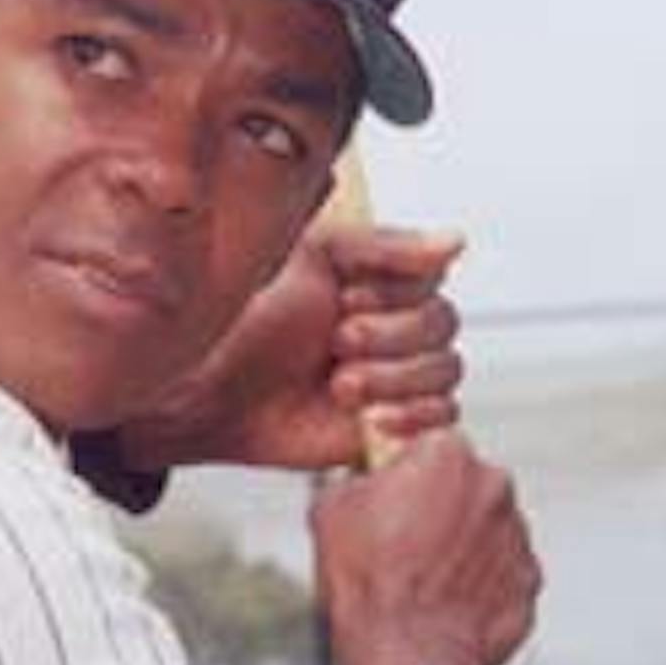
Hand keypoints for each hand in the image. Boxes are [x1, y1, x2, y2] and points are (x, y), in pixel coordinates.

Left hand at [104, 224, 465, 474]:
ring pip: (445, 371)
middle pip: (444, 324)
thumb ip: (383, 246)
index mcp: (375, 281)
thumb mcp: (309, 257)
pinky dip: (414, 415)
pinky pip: (441, 420)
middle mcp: (390, 326)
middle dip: (390, 335)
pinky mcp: (388, 424)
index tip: (346, 296)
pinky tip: (371, 415)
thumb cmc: (246, 319)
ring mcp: (393, 376)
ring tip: (339, 383)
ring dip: (394, 376)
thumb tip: (457, 240)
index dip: (396, 291)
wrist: (208, 389)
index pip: (432, 277)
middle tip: (338, 340)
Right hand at [313, 429, 541, 664]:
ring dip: (462, 545)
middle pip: (466, 484)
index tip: (389, 493)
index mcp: (446, 454)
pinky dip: (480, 584)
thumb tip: (365, 481)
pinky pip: (502, 574)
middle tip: (402, 541)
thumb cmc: (366, 577)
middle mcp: (494, 486)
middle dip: (440, 505)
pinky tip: (444, 604)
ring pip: (487, 530)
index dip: (405, 471)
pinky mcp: (530, 582)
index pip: (429, 444)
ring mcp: (518, 536)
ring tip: (421, 580)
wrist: (405, 652)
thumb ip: (359, 478)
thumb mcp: (332, 507)